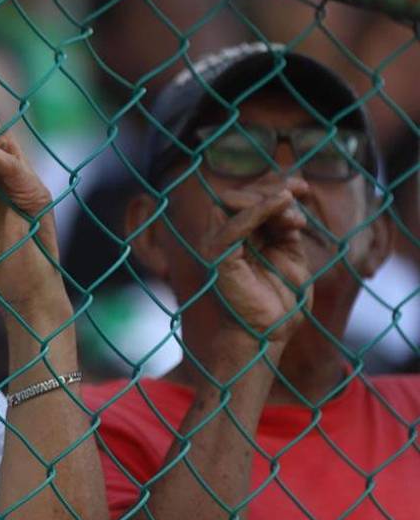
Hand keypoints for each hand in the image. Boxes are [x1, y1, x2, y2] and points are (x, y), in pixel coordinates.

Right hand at [197, 177, 310, 345]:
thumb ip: (285, 227)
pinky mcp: (218, 257)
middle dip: (272, 189)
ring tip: (295, 218)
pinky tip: (281, 205)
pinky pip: (235, 226)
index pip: (248, 196)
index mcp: (239, 235)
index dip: (272, 184)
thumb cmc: (278, 302)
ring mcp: (217, 245)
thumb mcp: (291, 255)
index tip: (302, 187)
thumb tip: (287, 196)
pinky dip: (258, 211)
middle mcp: (223, 236)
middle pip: (239, 193)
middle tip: (299, 199)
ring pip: (233, 201)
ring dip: (268, 200)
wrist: (269, 335)